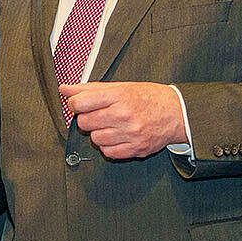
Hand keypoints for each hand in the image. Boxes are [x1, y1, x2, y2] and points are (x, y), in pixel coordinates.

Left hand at [59, 82, 186, 159]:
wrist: (177, 113)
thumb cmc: (148, 98)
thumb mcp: (120, 87)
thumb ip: (89, 89)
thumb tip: (64, 89)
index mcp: (119, 96)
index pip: (80, 102)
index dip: (75, 104)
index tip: (80, 104)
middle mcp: (124, 115)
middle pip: (84, 122)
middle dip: (87, 119)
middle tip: (99, 115)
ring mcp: (130, 133)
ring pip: (95, 139)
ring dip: (99, 133)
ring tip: (111, 125)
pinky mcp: (136, 149)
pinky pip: (108, 152)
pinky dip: (109, 146)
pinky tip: (117, 136)